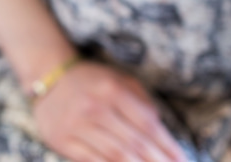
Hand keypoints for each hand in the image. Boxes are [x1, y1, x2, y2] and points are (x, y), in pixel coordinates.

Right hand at [33, 60, 186, 161]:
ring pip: (115, 155)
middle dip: (158, 161)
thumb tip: (160, 127)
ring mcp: (78, 126)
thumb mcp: (117, 78)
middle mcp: (96, 107)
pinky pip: (93, 161)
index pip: (146, 122)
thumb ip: (140, 99)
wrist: (49, 77)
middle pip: (134, 142)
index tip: (182, 158)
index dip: (166, 144)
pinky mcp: (64, 141)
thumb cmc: (91, 80)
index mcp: (113, 89)